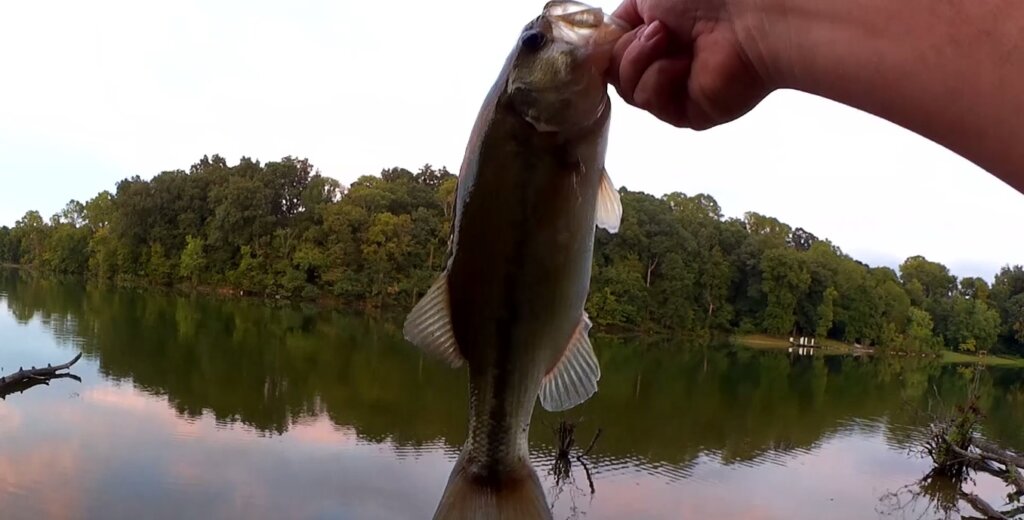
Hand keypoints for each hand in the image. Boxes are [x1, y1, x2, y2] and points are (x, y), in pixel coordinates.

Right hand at [609, 0, 772, 129]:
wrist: (749, 18)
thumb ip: (620, 16)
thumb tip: (600, 41)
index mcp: (657, 32)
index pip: (611, 49)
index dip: (605, 44)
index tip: (608, 35)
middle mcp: (665, 61)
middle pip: (613, 72)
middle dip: (627, 49)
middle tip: (659, 32)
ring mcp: (676, 89)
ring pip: (627, 89)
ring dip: (641, 61)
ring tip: (672, 42)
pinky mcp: (687, 113)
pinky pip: (650, 102)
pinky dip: (660, 79)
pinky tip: (685, 65)